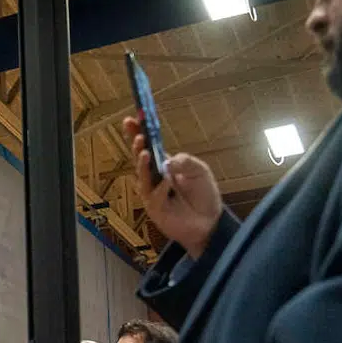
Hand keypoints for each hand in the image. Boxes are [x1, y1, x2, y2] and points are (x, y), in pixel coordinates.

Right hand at [122, 117, 221, 258]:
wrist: (210, 223)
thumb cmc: (204, 196)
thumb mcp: (200, 171)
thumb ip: (186, 162)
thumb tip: (168, 161)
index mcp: (165, 166)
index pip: (149, 146)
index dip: (139, 133)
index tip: (132, 119)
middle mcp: (155, 178)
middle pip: (140, 159)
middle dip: (136, 147)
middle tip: (138, 135)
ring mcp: (153, 194)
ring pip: (142, 177)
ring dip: (142, 165)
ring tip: (144, 153)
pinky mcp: (155, 209)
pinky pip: (155, 196)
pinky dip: (161, 188)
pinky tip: (168, 182)